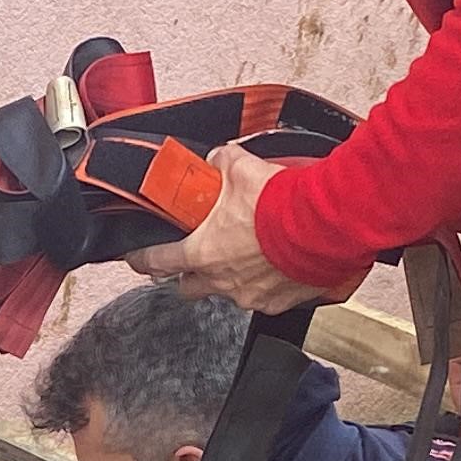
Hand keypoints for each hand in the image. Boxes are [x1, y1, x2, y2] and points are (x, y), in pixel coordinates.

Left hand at [123, 147, 329, 312]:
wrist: (324, 226)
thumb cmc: (281, 205)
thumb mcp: (242, 170)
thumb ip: (221, 165)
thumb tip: (218, 159)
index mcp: (202, 253)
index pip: (158, 261)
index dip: (142, 259)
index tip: (136, 258)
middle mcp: (222, 281)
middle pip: (189, 287)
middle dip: (190, 275)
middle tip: (197, 258)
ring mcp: (250, 295)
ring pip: (228, 293)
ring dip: (231, 277)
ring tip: (247, 256)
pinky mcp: (279, 302)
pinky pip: (265, 297)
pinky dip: (267, 284)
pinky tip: (277, 266)